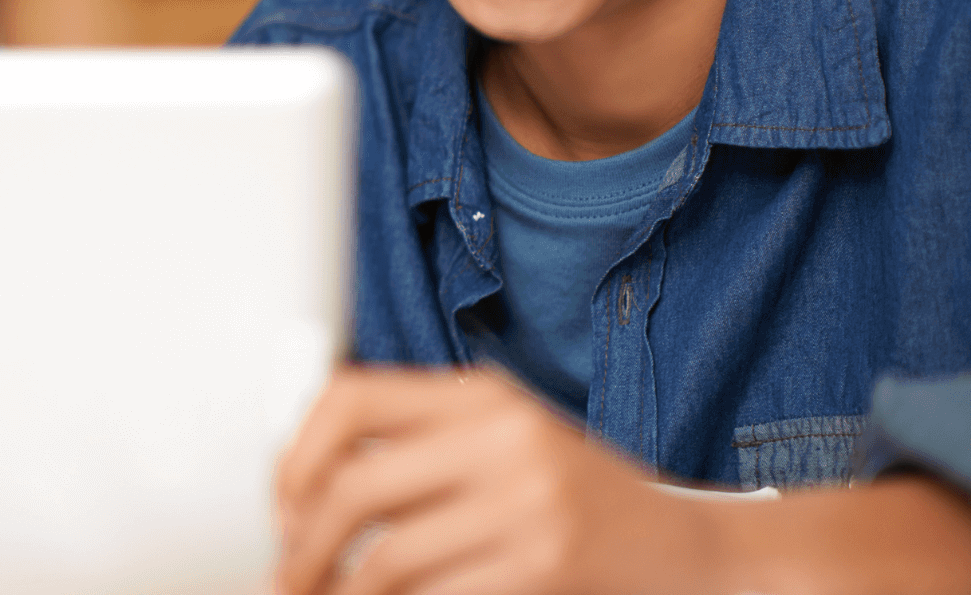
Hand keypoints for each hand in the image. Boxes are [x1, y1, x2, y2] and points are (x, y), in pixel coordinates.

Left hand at [274, 366, 720, 594]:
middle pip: (353, 485)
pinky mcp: (543, 565)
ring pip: (384, 557)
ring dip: (337, 592)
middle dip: (302, 543)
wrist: (689, 550)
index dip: (295, 453)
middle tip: (287, 573)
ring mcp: (527, 504)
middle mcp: (503, 438)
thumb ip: (421, 443)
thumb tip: (303, 478)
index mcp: (483, 396)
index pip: (350, 397)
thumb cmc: (581, 500)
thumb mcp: (505, 442)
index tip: (281, 500)